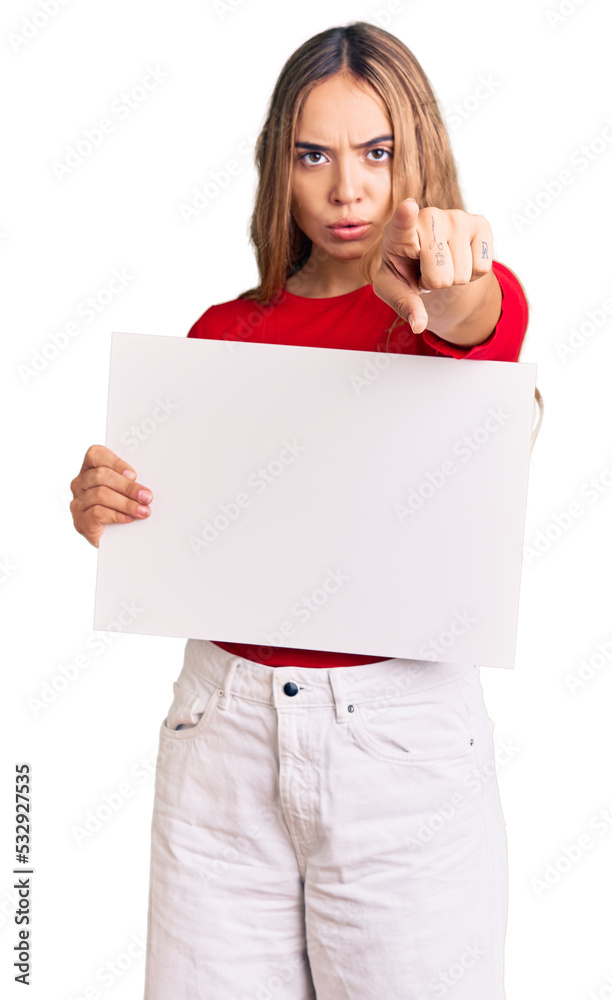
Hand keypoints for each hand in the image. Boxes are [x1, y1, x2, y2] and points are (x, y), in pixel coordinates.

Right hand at [70, 445, 152, 547]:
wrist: (114, 540)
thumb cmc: (120, 509)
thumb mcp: (125, 491)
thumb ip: (129, 480)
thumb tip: (144, 483)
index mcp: (90, 470)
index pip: (95, 455)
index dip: (115, 462)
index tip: (134, 474)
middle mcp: (80, 484)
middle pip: (100, 476)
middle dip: (127, 486)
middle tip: (146, 496)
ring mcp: (78, 503)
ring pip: (100, 495)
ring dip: (126, 503)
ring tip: (143, 510)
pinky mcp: (81, 522)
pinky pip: (98, 513)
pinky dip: (117, 515)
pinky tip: (129, 518)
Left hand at [372, 199, 493, 333]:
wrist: (428, 258)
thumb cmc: (404, 270)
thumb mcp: (393, 289)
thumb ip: (403, 304)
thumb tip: (418, 324)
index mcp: (398, 232)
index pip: (402, 223)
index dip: (406, 217)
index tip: (409, 208)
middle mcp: (429, 217)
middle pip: (440, 275)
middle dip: (435, 284)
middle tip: (426, 271)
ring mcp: (456, 217)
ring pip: (463, 274)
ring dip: (453, 279)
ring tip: (442, 264)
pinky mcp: (480, 223)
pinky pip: (483, 267)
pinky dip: (473, 274)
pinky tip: (460, 259)